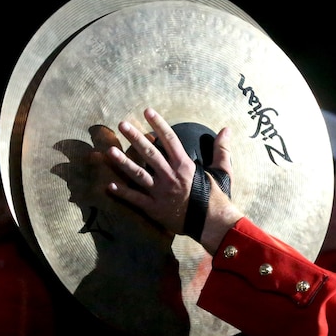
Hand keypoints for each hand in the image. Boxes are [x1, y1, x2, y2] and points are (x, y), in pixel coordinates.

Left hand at [105, 108, 243, 252]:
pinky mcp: (154, 209)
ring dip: (123, 162)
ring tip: (109, 151)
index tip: (147, 111)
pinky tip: (110, 185)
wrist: (213, 224)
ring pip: (138, 174)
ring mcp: (160, 192)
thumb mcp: (222, 171)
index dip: (158, 124)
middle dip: (135, 137)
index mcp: (185, 166)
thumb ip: (221, 150)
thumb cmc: (217, 198)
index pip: (169, 139)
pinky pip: (135, 199)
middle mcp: (170, 176)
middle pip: (149, 153)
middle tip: (122, 124)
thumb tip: (226, 129)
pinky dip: (122, 193)